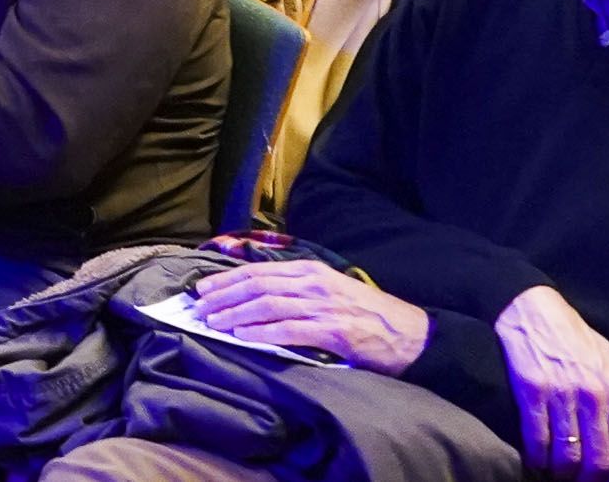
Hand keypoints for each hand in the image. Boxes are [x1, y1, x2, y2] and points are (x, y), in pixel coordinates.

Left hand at [188, 260, 432, 373]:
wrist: (408, 333)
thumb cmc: (366, 314)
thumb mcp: (330, 290)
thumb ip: (298, 289)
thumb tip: (257, 296)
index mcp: (310, 271)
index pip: (258, 271)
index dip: (227, 279)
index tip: (203, 289)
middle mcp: (313, 283)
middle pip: (257, 285)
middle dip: (224, 296)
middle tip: (200, 308)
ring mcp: (322, 306)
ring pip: (267, 305)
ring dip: (236, 314)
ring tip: (214, 323)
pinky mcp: (331, 331)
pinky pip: (289, 330)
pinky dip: (262, 333)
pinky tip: (243, 338)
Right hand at [494, 285, 608, 481]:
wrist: (535, 312)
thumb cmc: (582, 344)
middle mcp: (594, 396)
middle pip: (598, 461)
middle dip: (589, 481)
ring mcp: (561, 394)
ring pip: (566, 455)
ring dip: (561, 473)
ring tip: (559, 475)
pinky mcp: (531, 391)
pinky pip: (536, 439)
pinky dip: (537, 458)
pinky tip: (537, 460)